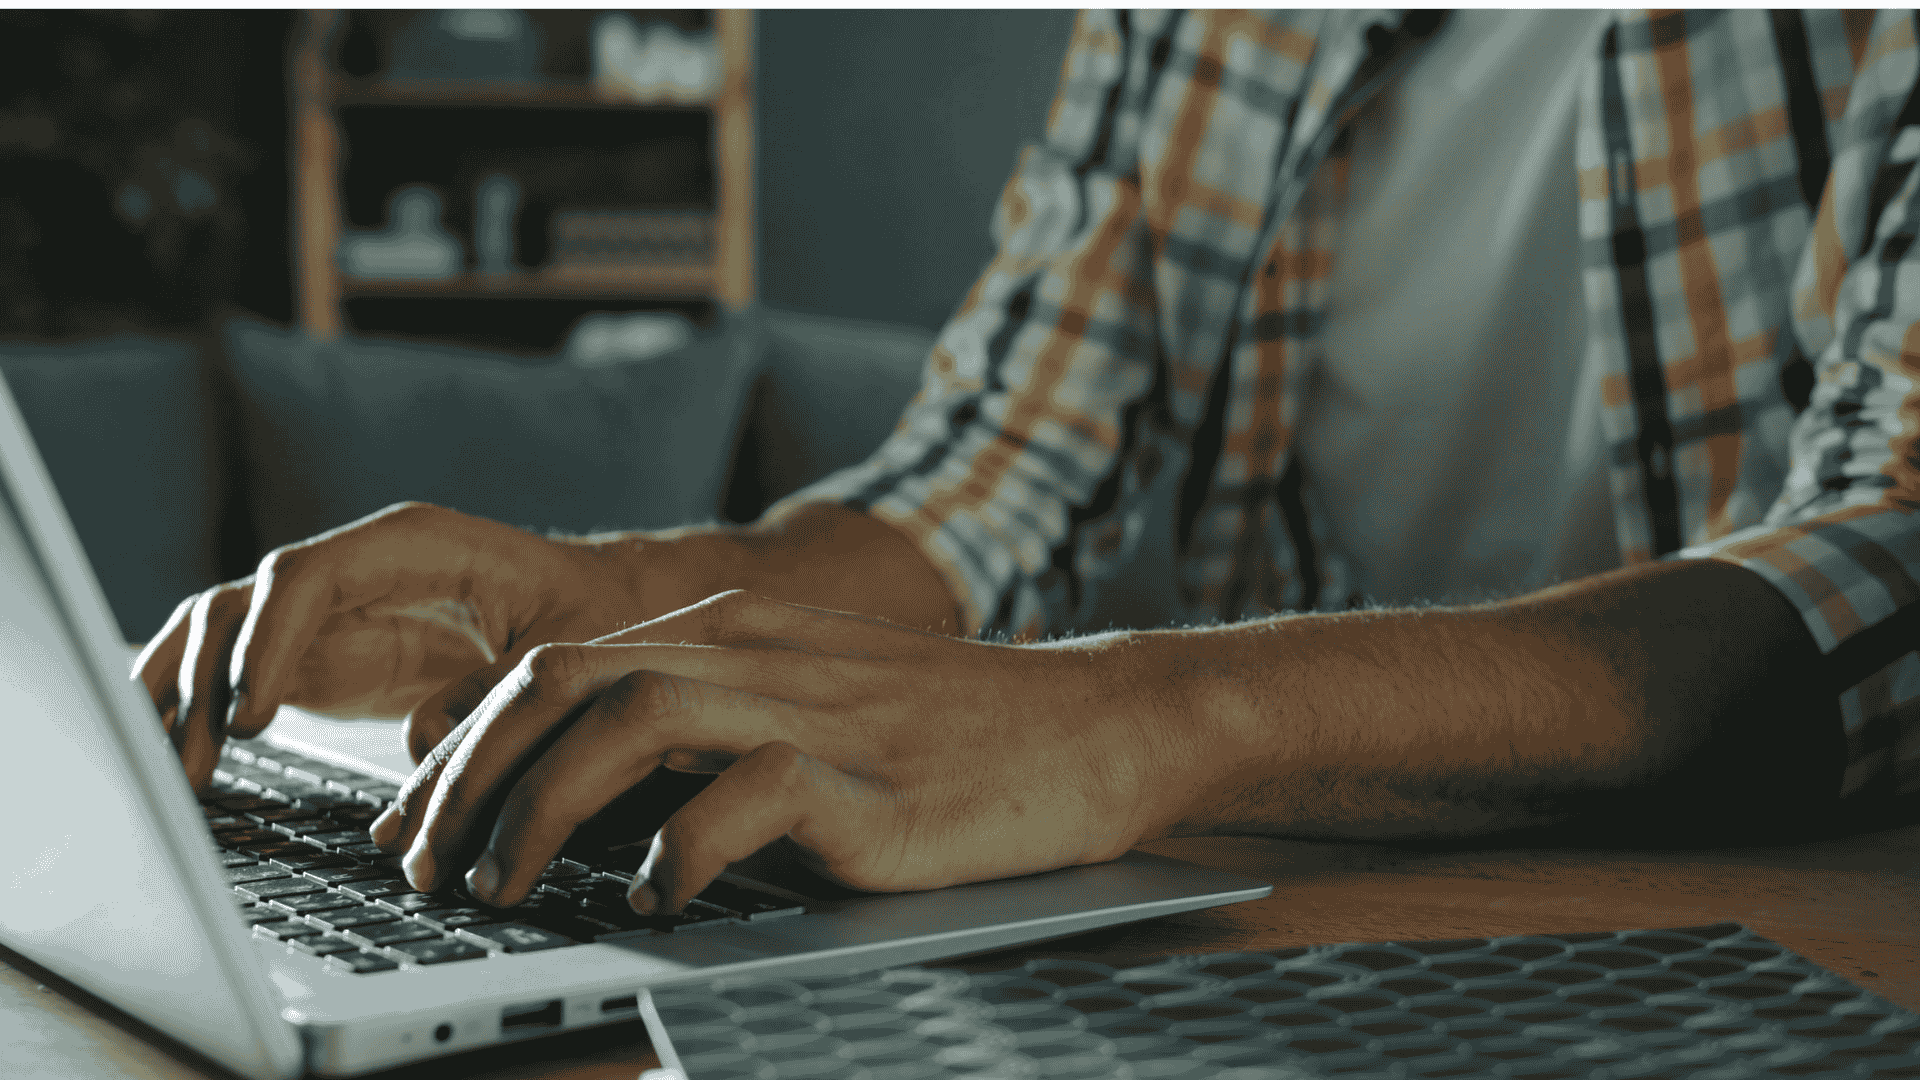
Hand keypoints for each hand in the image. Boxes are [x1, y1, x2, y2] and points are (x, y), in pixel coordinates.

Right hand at [132, 502, 662, 788]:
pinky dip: (201, 710)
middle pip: (245, 603)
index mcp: (412, 545)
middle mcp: (357, 567)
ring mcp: (332, 608)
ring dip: (185, 698)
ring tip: (177, 780)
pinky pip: (240, 671)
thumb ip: (495, 690)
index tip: (249, 716)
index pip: (308, 576)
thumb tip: (423, 749)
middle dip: (205, 680)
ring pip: (224, 635)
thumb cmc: (590, 614)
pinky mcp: (324, 653)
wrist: (607, 605)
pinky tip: (183, 766)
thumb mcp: (563, 648)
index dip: (268, 642)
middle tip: (193, 768)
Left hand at [373, 591, 1178, 914]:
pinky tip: (657, 896)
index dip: (459, 750)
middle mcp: (755, 655)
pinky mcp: (869, 779)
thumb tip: (578, 810)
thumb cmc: (949, 734)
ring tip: (501, 887)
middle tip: (424, 868)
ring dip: (539, 806)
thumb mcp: (805, 710)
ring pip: (627, 717)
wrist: (1094, 725)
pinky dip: (680, 846)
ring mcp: (812, 709)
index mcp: (731, 633)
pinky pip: (746, 794)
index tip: (411, 826)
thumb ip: (699, 738)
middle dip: (467, 778)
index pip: (551, 670)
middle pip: (561, 683)